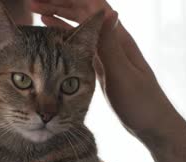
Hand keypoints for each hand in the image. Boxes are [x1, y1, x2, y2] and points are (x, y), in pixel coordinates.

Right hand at [30, 0, 185, 145]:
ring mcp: (107, 52)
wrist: (153, 125)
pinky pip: (80, 42)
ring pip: (80, 25)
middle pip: (84, 11)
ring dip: (59, 14)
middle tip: (31, 3)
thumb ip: (111, 47)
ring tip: (35, 11)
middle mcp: (113, 41)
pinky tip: (51, 30)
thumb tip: (107, 13)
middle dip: (59, 3)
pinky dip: (64, 32)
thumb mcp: (123, 76)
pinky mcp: (102, 65)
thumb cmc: (142, 104)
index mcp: (119, 39)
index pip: (93, 6)